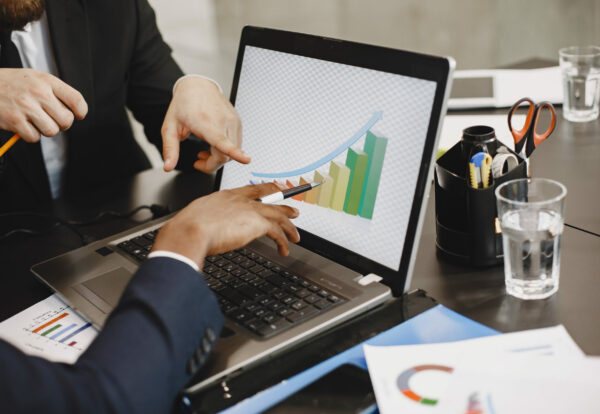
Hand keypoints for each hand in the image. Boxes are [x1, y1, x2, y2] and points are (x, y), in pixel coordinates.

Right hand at [0, 69, 87, 141]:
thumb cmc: (11, 83)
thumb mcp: (35, 78)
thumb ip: (54, 91)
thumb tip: (73, 111)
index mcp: (47, 81)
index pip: (76, 99)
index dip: (81, 111)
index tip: (78, 115)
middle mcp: (39, 92)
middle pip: (66, 120)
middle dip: (60, 124)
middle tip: (50, 119)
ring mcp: (26, 106)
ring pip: (52, 131)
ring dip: (45, 130)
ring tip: (35, 120)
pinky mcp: (14, 120)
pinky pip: (34, 137)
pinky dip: (29, 134)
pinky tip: (23, 124)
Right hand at [152, 183, 299, 267]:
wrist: (189, 232)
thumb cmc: (186, 228)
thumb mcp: (197, 218)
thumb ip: (208, 221)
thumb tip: (208, 231)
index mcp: (225, 196)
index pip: (250, 190)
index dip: (264, 190)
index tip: (272, 190)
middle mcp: (240, 200)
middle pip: (269, 199)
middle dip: (282, 206)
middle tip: (292, 211)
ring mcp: (250, 210)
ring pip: (278, 215)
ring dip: (288, 226)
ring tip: (295, 235)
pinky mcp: (257, 223)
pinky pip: (277, 232)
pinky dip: (283, 241)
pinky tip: (284, 249)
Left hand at [161, 76, 249, 172]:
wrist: (198, 86)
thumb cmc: (184, 104)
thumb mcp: (170, 127)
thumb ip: (170, 149)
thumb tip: (168, 167)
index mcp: (205, 122)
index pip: (223, 142)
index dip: (235, 153)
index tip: (246, 160)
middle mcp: (223, 121)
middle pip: (226, 156)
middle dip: (212, 165)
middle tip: (198, 161)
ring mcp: (233, 121)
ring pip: (232, 152)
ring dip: (219, 158)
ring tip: (204, 152)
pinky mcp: (238, 122)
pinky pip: (235, 145)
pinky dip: (225, 150)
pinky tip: (213, 145)